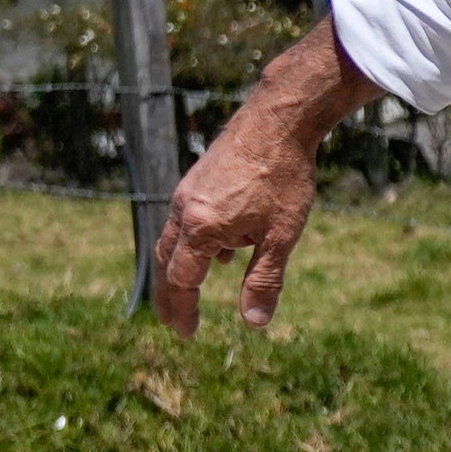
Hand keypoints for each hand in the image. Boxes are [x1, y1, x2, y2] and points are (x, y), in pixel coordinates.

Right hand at [151, 20, 372, 334]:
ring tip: (189, 290)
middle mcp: (184, 211)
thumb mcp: (282, 235)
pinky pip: (184, 219)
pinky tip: (221, 250)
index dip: (183, 310)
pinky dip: (192, 242)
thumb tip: (254, 324)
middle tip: (175, 321)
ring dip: (178, 269)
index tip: (188, 332)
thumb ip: (264, 279)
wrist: (279, 119)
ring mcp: (187, 192)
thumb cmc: (285, 178)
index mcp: (201, 229)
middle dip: (169, 296)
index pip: (181, 282)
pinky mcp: (197, 179)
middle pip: (165, 263)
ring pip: (172, 239)